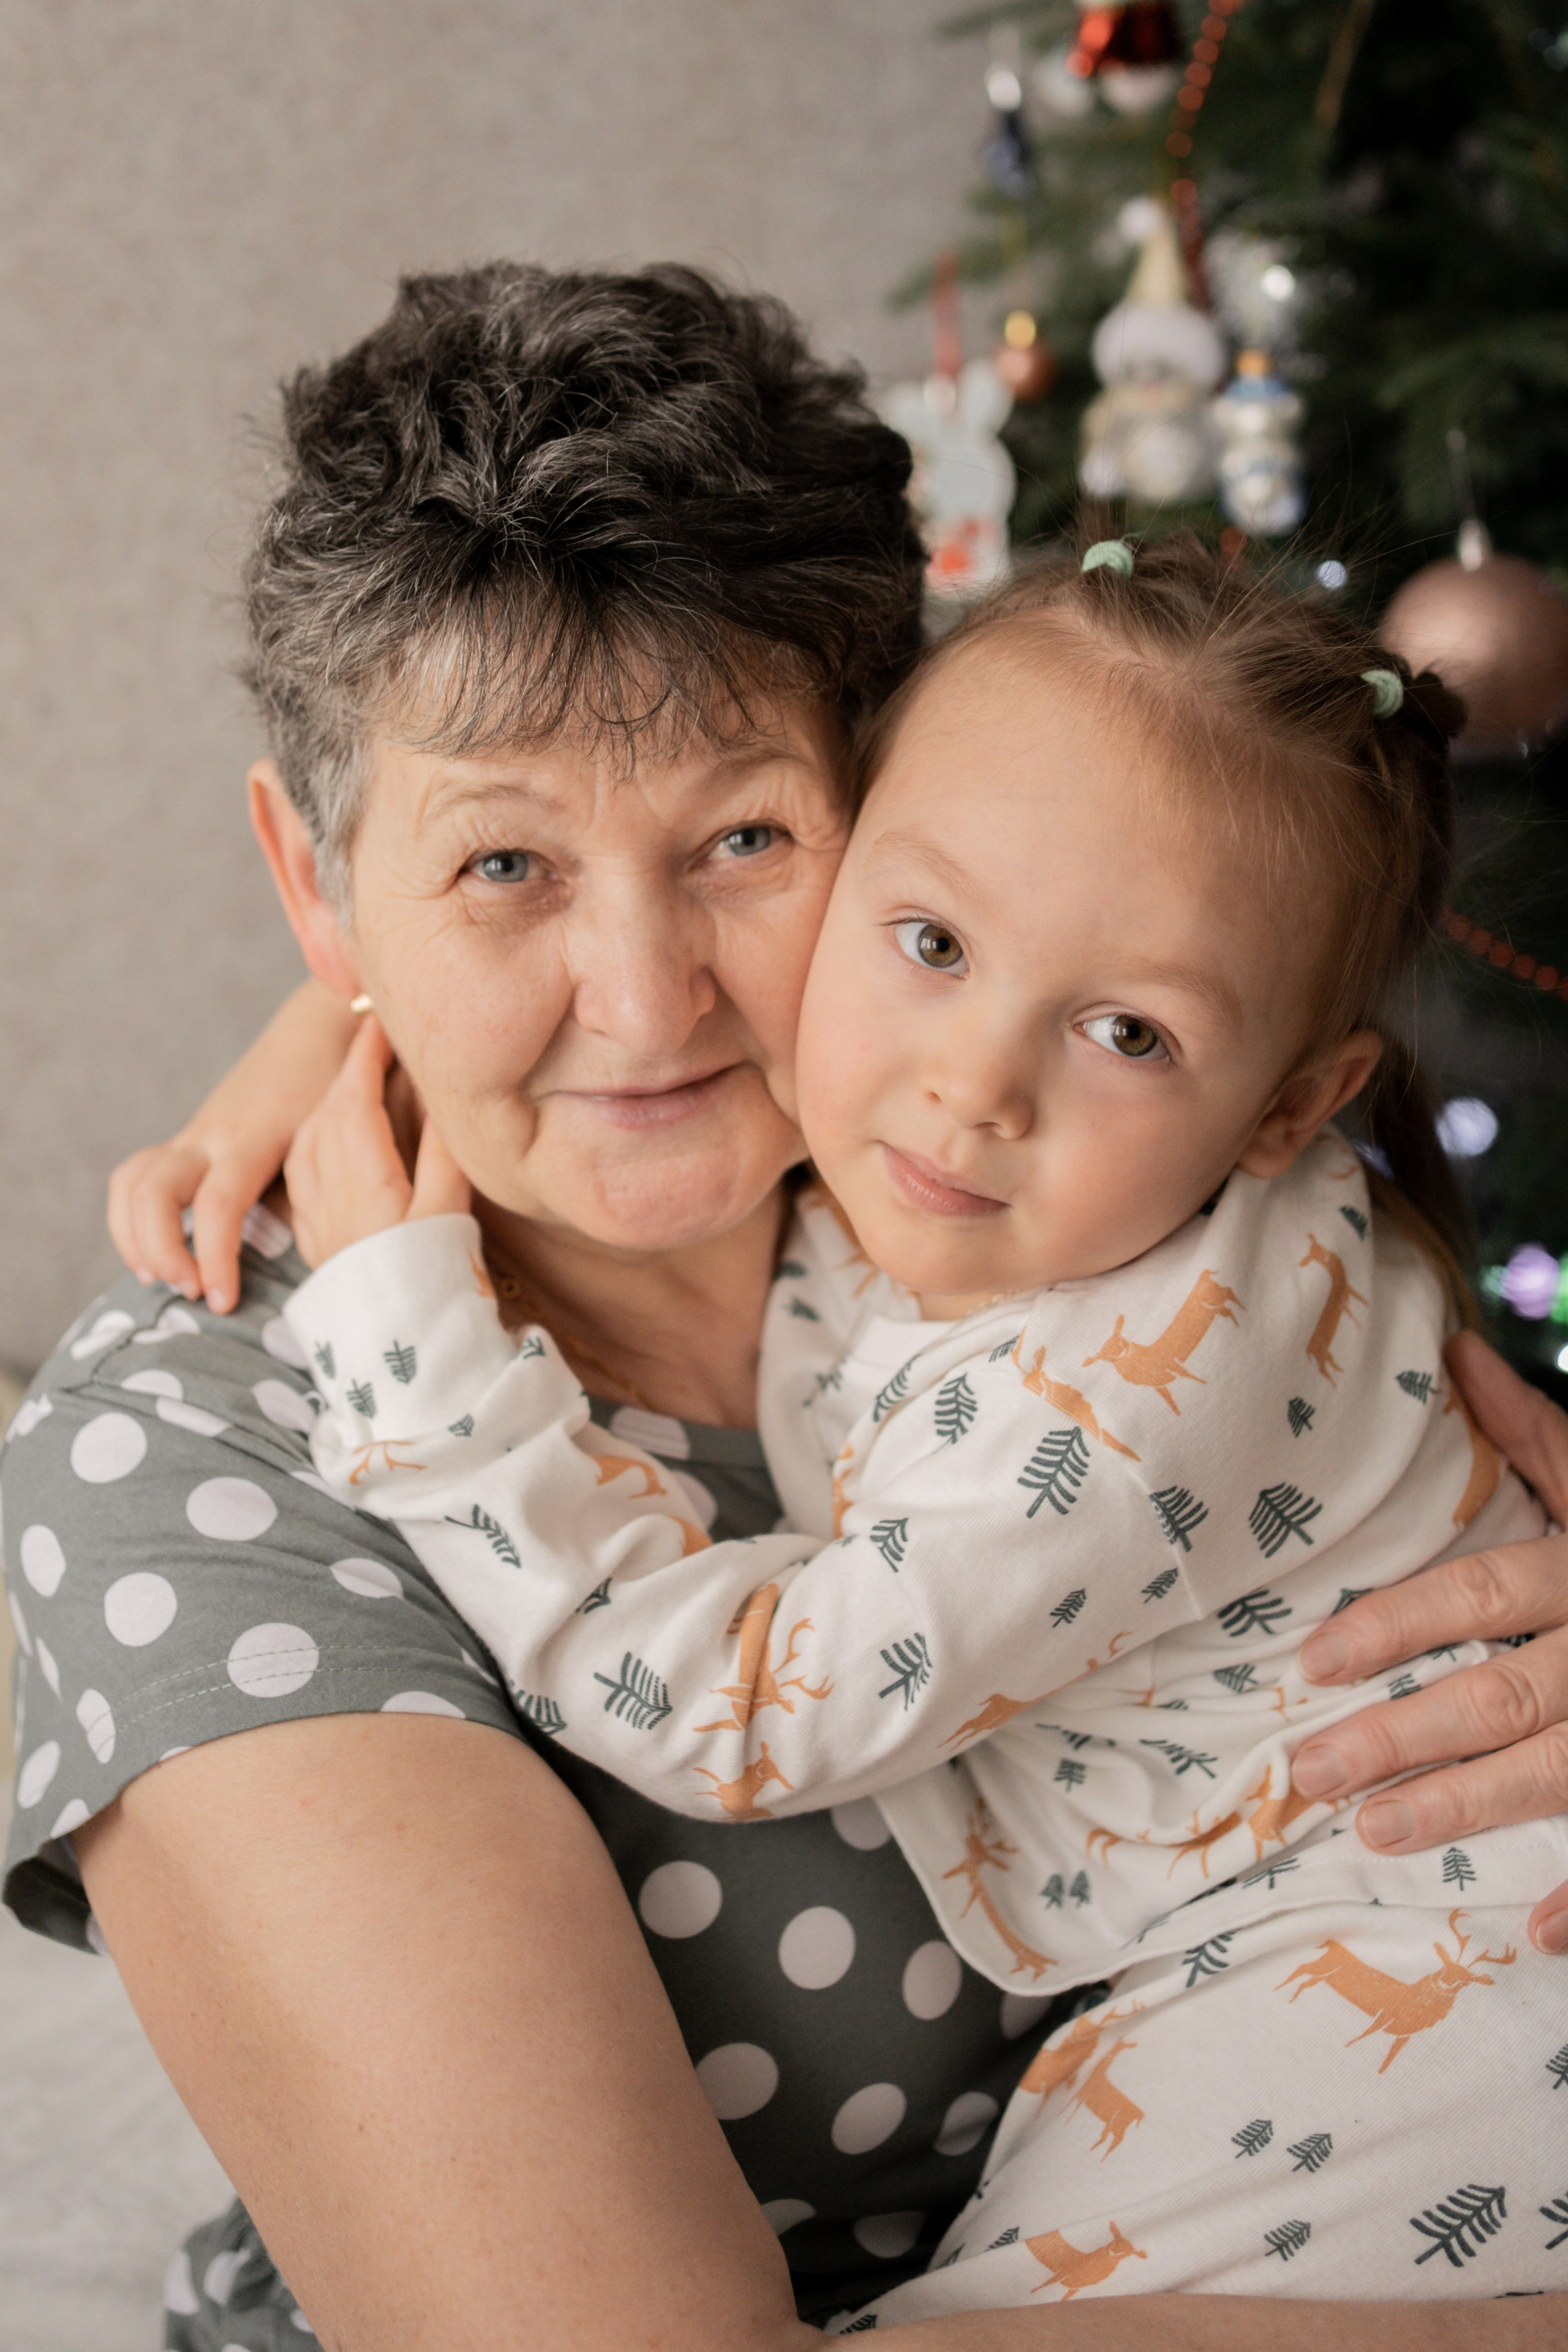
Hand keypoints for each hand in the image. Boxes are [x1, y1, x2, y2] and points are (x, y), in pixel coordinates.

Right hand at [107, 980, 357, 1311]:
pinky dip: (133, 1216)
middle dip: (161, 1249)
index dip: (215, 1257)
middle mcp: (215, 1135)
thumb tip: (338, 1257)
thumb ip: (329, 1186)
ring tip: (160, 1279)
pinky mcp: (190, 1138)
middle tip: (191, 1292)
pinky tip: (155, 1255)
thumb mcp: (341, 1135)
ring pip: (134, 1181)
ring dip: (135, 1236)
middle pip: (155, 1192)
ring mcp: (196, 1134)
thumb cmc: (343, 1087)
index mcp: (256, 1138)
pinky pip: (138, 1174)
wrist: (323, 1029)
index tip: (223, 1300)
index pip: (219, 1204)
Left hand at [285, 1014, 469, 1266]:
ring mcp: (315, 1217)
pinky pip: (300, 1179)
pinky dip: (314, 1147)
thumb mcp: (446, 1209)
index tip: (380, 1021)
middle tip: (374, 1045)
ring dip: (327, 1107)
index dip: (366, 1054)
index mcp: (360, 1173)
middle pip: (326, 1112)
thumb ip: (440, 1149)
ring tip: (353, 1088)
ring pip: (307, 1143)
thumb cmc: (430, 1277)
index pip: (353, 1094)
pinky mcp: (315, 1243)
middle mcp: (327, 1189)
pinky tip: (328, 1150)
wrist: (395, 1352)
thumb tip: (441, 1099)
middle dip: (347, 1073)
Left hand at [1293, 1330, 1567, 1953]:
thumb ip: (1539, 1432)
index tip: (1313, 1659)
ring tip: (1375, 1833)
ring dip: (1467, 1808)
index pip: (1481, 1595)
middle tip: (1312, 1770)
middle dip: (1402, 1734)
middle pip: (1502, 1695)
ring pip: (1557, 1772)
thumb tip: (1457, 1351)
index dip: (1395, 1624)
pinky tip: (1538, 1938)